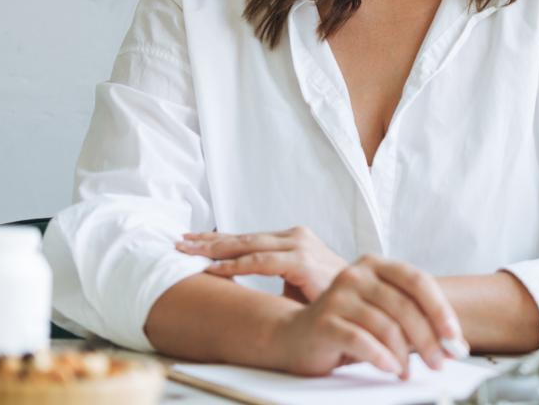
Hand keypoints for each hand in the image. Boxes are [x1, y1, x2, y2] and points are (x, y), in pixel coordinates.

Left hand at [175, 226, 345, 302]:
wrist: (361, 302)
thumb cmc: (327, 294)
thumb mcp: (294, 280)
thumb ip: (270, 271)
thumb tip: (237, 278)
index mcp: (293, 239)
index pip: (248, 237)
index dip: (217, 238)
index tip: (189, 239)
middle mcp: (295, 237)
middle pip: (243, 237)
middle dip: (208, 240)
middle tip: (178, 241)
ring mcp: (300, 247)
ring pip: (248, 246)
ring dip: (214, 249)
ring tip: (187, 252)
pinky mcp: (302, 262)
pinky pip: (260, 263)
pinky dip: (234, 265)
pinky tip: (213, 268)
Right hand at [264, 256, 465, 377]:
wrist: (296, 336)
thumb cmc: (348, 325)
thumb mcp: (383, 314)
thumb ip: (414, 319)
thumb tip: (453, 343)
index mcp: (376, 265)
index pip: (417, 280)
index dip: (440, 309)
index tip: (454, 336)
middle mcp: (356, 274)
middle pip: (404, 305)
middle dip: (428, 339)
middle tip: (439, 362)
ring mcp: (338, 296)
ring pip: (386, 326)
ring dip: (405, 355)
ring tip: (408, 371)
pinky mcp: (324, 321)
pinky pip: (362, 341)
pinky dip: (381, 358)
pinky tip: (391, 369)